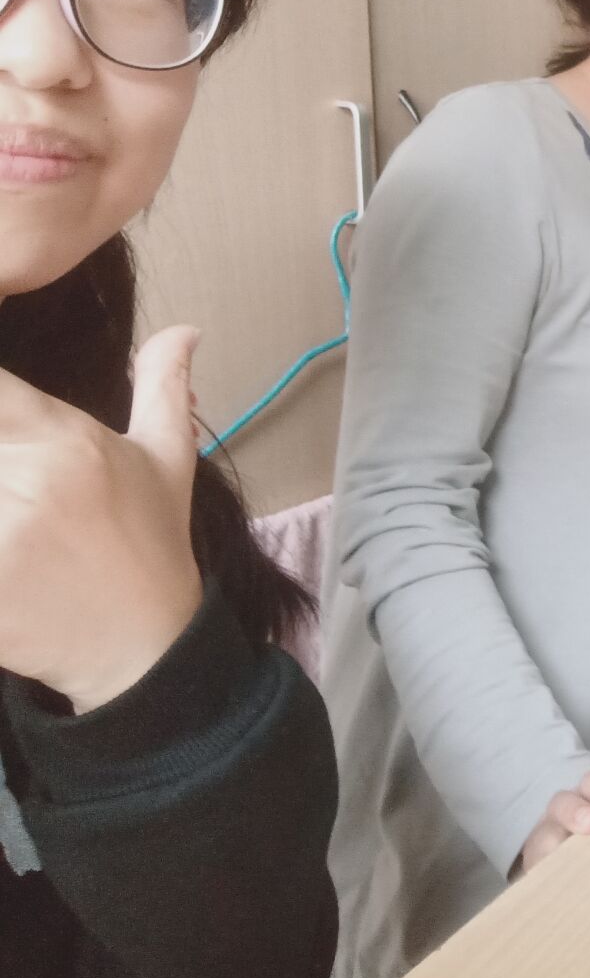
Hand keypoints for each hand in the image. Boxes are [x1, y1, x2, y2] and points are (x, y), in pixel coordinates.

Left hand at [0, 326, 203, 711]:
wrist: (141, 648)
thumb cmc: (150, 547)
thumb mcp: (168, 463)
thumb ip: (162, 387)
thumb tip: (183, 330)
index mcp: (68, 439)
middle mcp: (30, 477)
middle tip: (10, 482)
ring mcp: (4, 530)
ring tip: (11, 516)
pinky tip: (5, 561)